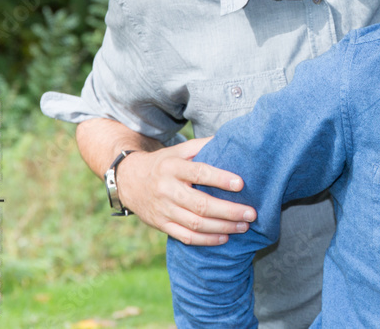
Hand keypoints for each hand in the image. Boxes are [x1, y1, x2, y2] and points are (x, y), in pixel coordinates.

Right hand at [115, 137, 256, 244]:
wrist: (128, 180)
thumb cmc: (164, 163)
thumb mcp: (179, 150)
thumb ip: (203, 146)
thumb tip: (231, 139)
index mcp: (173, 167)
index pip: (199, 173)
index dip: (220, 179)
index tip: (241, 184)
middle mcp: (167, 189)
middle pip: (201, 204)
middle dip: (228, 211)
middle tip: (251, 213)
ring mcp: (163, 209)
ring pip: (195, 223)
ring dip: (222, 227)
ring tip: (244, 226)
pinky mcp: (160, 225)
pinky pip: (185, 236)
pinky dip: (206, 240)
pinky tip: (224, 238)